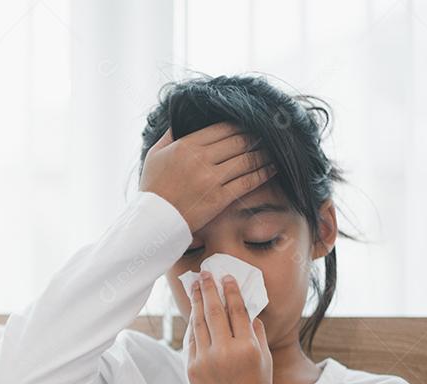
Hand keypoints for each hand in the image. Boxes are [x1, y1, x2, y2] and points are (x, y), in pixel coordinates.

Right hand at [139, 122, 276, 233]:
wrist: (153, 222)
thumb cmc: (153, 189)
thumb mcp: (155, 155)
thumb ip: (170, 135)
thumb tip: (181, 119)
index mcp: (186, 145)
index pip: (223, 128)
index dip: (241, 126)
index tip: (250, 126)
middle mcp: (200, 159)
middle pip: (238, 141)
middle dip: (256, 137)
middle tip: (268, 136)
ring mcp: (211, 179)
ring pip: (246, 160)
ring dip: (263, 154)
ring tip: (274, 151)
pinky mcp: (220, 199)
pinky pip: (247, 182)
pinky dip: (263, 173)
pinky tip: (272, 168)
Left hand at [186, 270, 272, 383]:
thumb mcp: (265, 362)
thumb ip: (257, 334)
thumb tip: (248, 312)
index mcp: (247, 348)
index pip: (237, 310)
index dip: (230, 291)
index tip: (226, 277)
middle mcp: (225, 352)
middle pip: (214, 311)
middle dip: (209, 289)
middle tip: (204, 274)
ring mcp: (206, 361)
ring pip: (199, 324)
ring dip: (196, 303)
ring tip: (195, 287)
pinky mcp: (192, 369)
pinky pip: (192, 341)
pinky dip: (192, 326)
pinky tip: (193, 314)